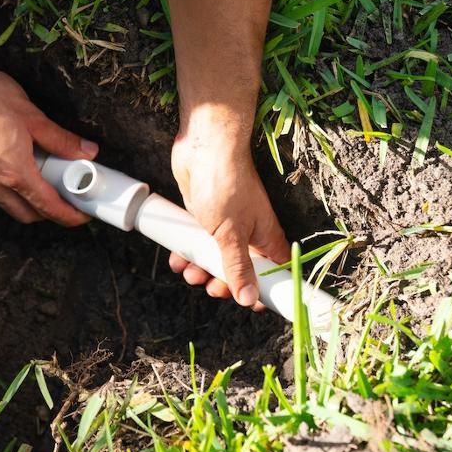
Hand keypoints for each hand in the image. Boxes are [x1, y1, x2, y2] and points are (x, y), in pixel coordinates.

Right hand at [0, 21, 97, 224]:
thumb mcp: (31, 115)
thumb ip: (60, 139)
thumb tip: (86, 151)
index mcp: (13, 172)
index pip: (48, 207)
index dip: (69, 215)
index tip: (82, 214)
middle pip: (27, 214)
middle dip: (48, 211)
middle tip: (64, 192)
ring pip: (7, 205)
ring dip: (26, 199)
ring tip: (39, 173)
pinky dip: (7, 188)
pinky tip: (14, 165)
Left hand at [169, 119, 288, 309]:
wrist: (204, 146)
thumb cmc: (225, 184)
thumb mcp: (230, 233)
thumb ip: (238, 267)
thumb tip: (249, 299)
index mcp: (266, 238)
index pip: (274, 274)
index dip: (263, 292)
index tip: (250, 305)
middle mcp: (249, 234)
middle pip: (241, 271)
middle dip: (223, 283)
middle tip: (209, 287)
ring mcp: (226, 226)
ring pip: (216, 259)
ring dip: (201, 270)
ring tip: (188, 271)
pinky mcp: (205, 218)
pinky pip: (199, 244)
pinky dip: (188, 253)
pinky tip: (177, 258)